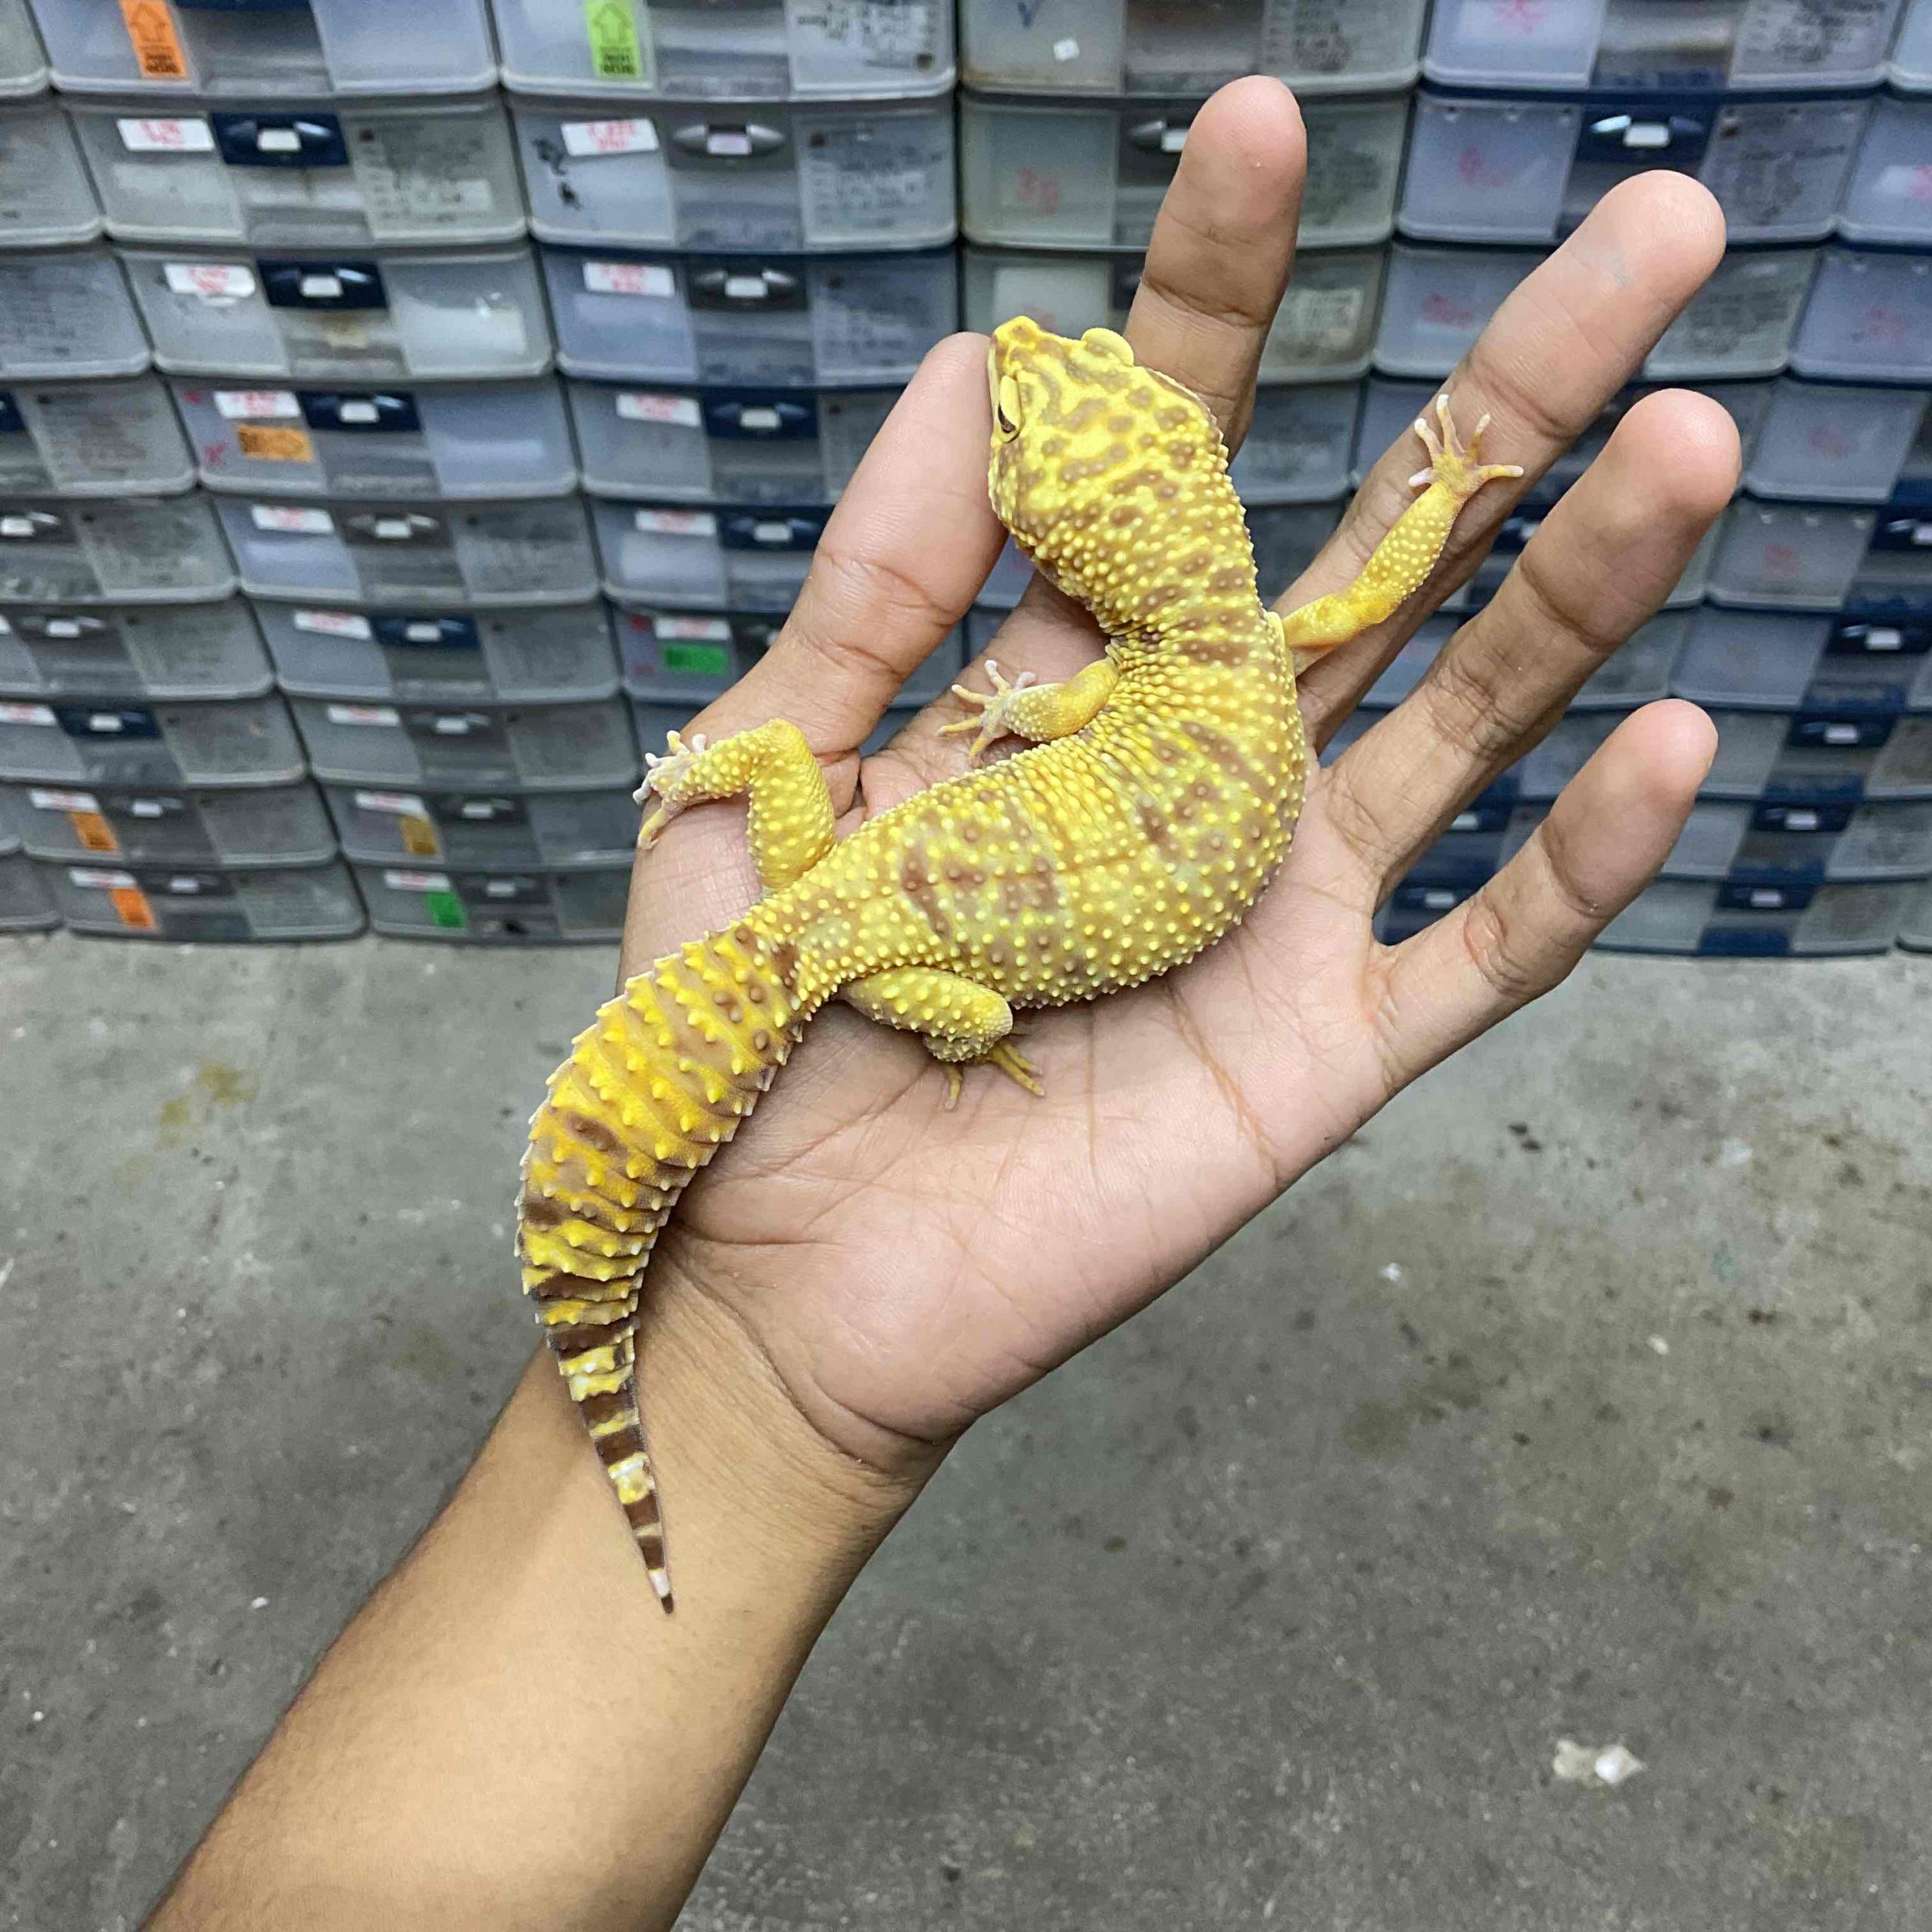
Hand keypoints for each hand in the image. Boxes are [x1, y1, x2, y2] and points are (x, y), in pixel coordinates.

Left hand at [630, 78, 1738, 1482]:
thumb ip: (873, 586)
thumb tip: (965, 359)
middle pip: (1375, 552)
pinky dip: (1576, 863)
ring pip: (1460, 721)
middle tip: (1652, 226)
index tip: (1259, 121)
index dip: (1210, 298)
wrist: (782, 1275)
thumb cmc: (750, 1033)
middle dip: (1501, 394)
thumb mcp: (772, 776)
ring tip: (1684, 437)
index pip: (1162, 458)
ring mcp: (1278, 909)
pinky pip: (1482, 952)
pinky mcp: (1320, 1053)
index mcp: (1062, 688)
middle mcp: (1199, 770)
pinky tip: (1671, 737)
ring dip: (1577, 588)